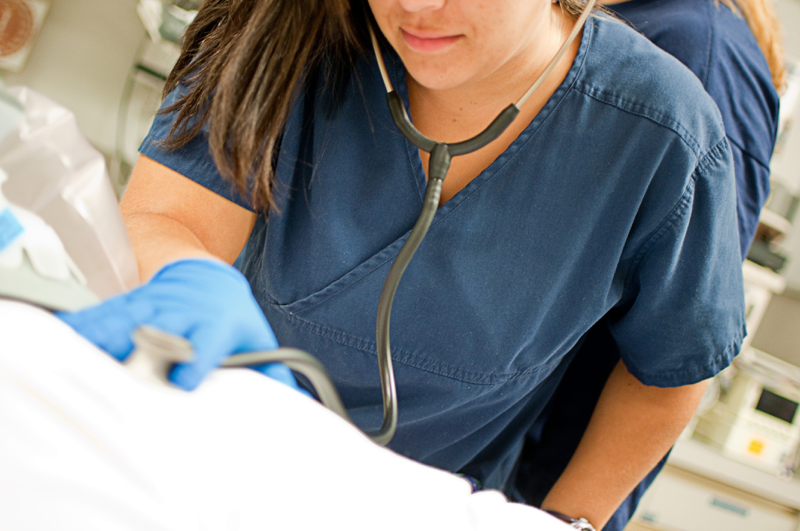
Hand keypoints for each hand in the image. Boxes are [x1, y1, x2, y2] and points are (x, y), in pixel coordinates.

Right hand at [56, 259, 297, 390]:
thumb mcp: (255, 338)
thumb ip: (271, 370)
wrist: (205, 275)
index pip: (207, 341)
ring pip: (126, 322)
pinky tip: (65, 341)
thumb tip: (291, 399)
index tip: (185, 379)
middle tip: (128, 375)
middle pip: (160, 332)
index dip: (197, 359)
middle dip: (145, 352)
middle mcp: (182, 314)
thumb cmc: (230, 314)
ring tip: (84, 359)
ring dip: (105, 340)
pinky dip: (82, 329)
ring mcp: (152, 307)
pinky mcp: (127, 305)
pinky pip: (101, 316)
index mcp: (215, 324)